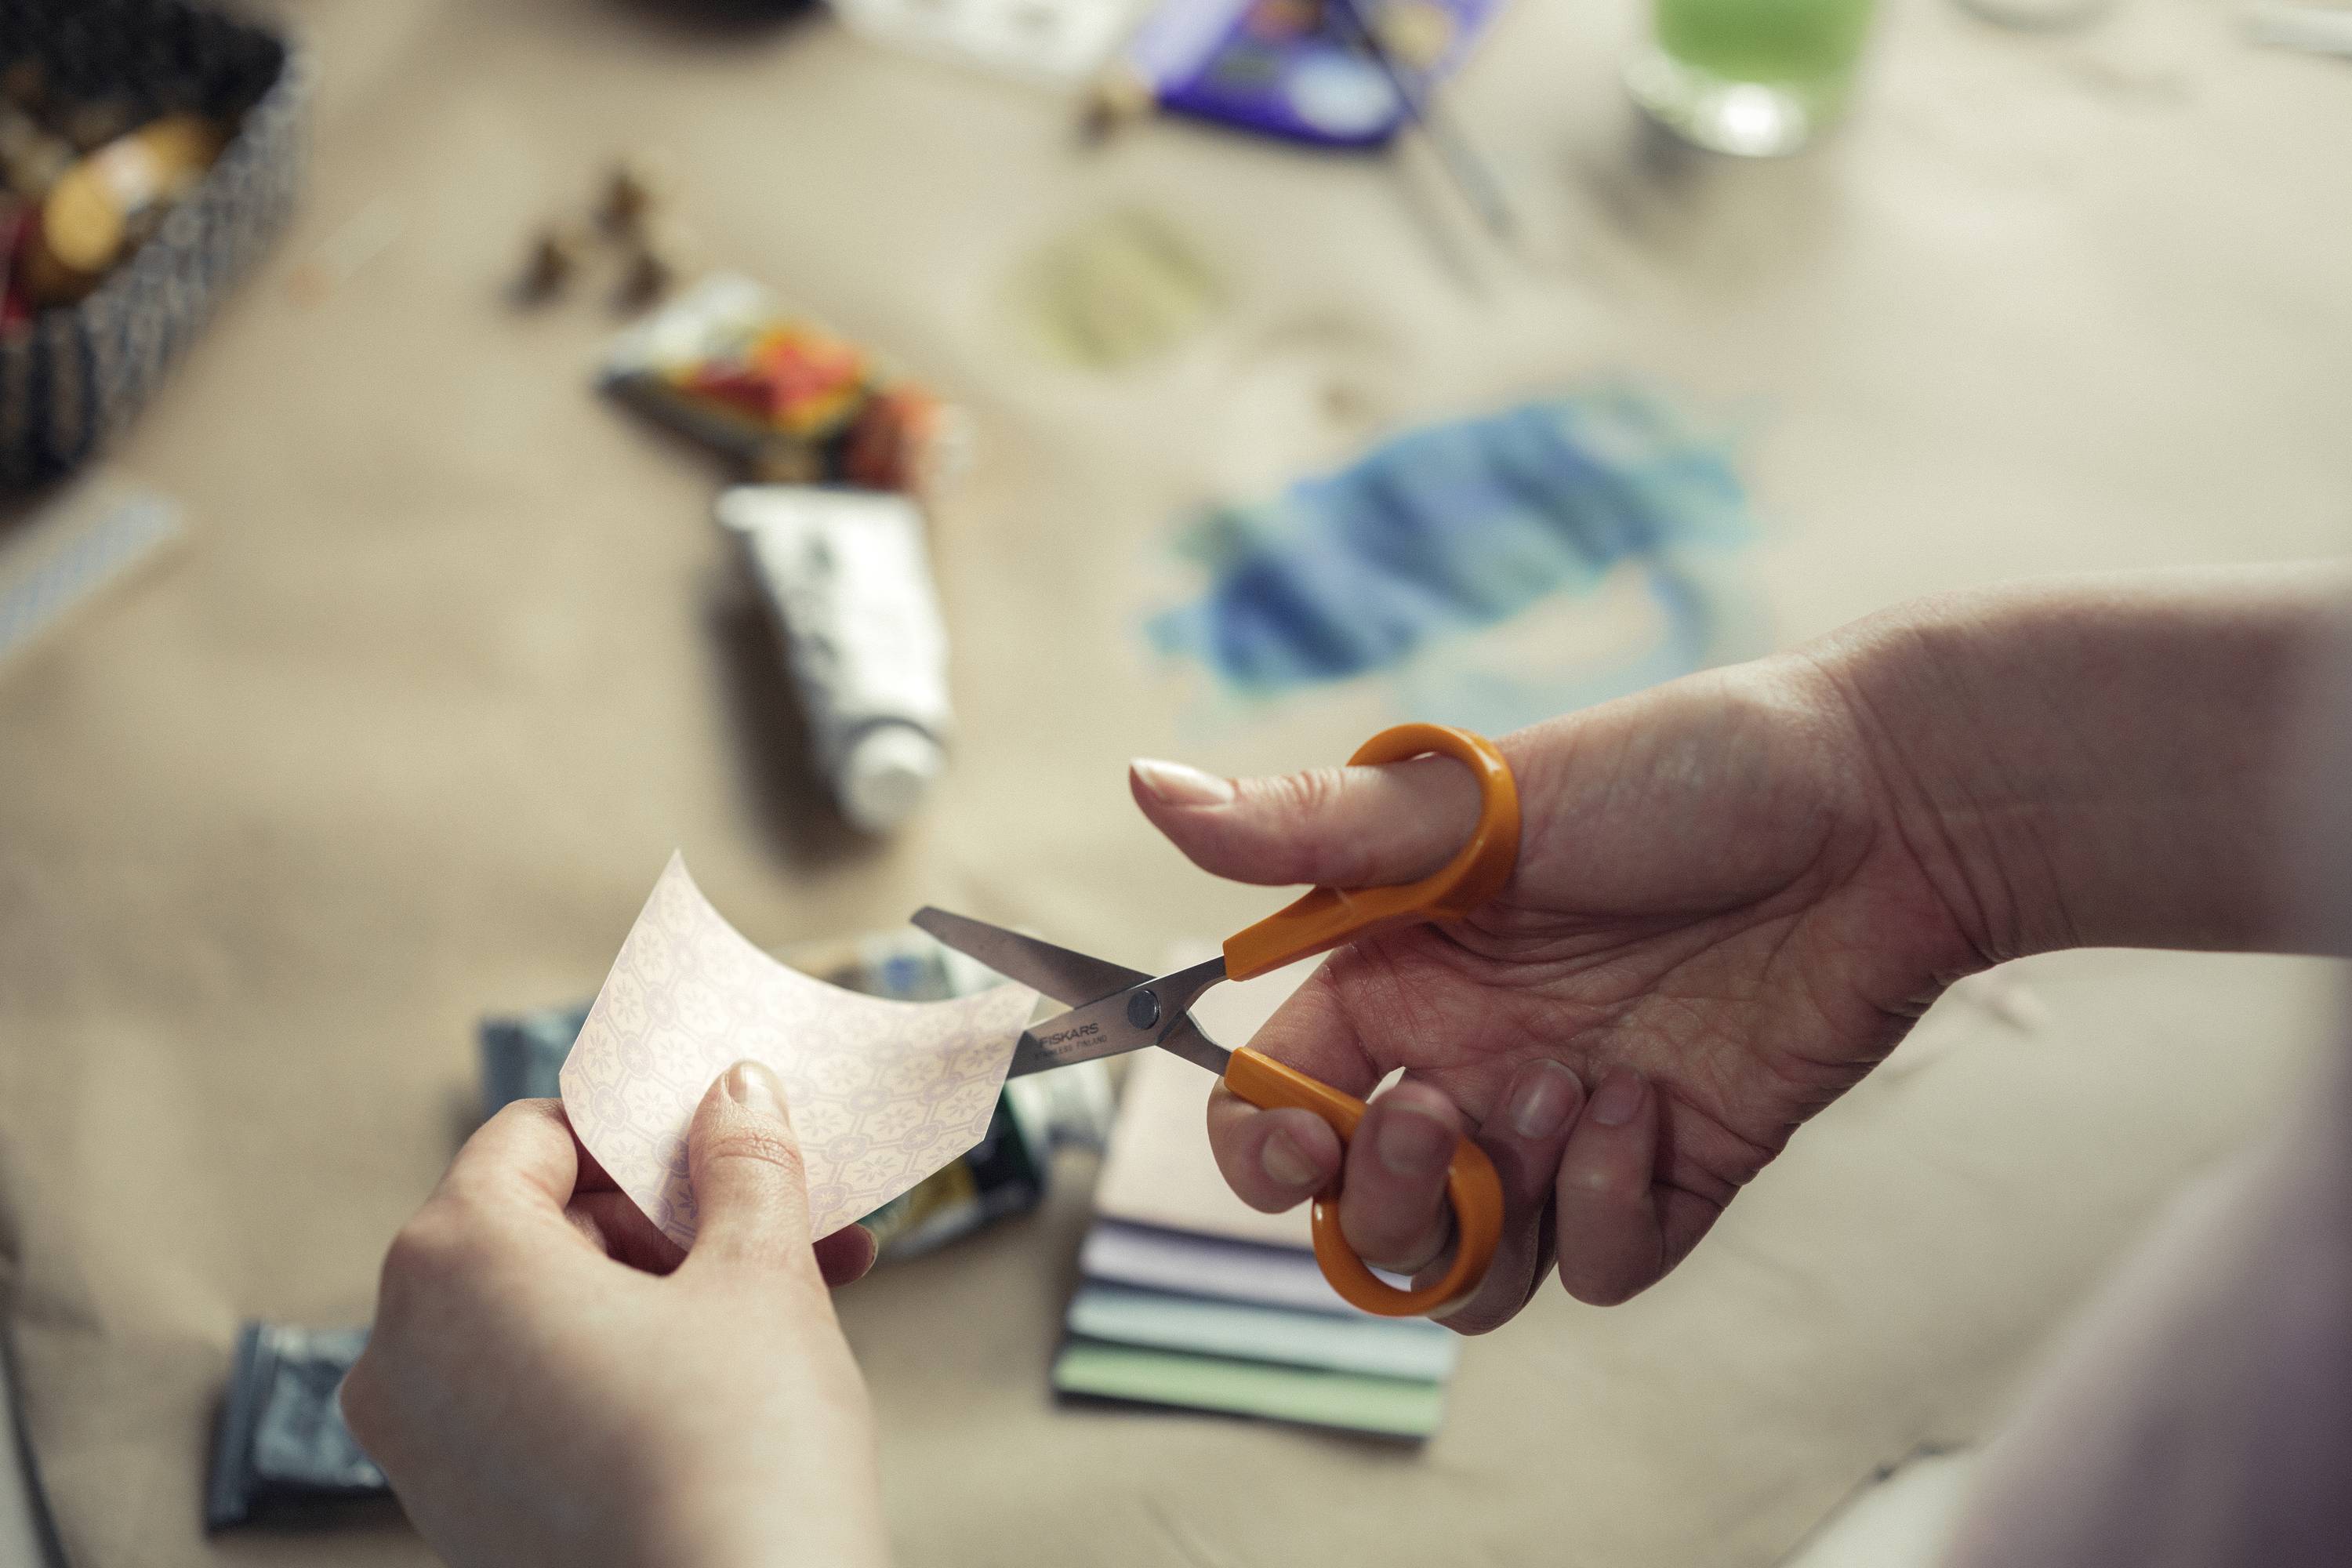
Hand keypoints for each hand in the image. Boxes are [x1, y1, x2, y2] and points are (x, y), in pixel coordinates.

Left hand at [342, 1066, 887, 1567]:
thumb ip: (741, 1161)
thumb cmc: (737, 1454)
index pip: (538, 1136)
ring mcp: (421, 1443)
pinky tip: (733, 1374)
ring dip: (666, 1290)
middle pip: (542, 1223)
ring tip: (790, 1295)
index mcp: (454, 1257)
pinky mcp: (459, 1514)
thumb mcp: (759, 1273)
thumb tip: (732, 1090)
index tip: (728, 1145)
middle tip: (783, 1223)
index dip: (643, 1130)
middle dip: (674, 1218)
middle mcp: (402, 1346)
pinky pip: (533, 1395)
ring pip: (546, 1313)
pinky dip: (621, 1366)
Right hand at [1139, 572, 2351, 1329]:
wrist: (1883, 810)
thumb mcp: (1472, 804)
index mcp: (1395, 979)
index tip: (1305, 1137)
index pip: (1279, 1110)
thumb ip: (1304, 828)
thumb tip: (1141, 783)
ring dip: (1499, 1209)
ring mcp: (1563, 1126)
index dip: (1268, 1153)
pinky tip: (1653, 1105)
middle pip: (1364, 1221)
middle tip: (1447, 1109)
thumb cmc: (1677, 776)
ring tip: (1575, 1089)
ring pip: (1470, 1270)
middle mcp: (1466, 1063)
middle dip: (1384, 1198)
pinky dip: (1610, 1210)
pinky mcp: (1667, 1172)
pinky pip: (1597, 1266)